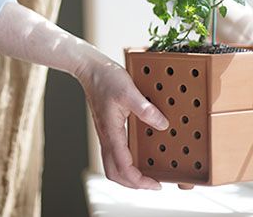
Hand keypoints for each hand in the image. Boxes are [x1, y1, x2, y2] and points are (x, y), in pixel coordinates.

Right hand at [75, 57, 169, 189]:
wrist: (90, 69)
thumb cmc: (106, 78)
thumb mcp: (129, 91)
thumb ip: (145, 110)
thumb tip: (162, 125)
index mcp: (111, 132)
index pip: (123, 167)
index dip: (139, 181)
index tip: (155, 184)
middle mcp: (107, 137)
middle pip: (114, 173)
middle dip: (132, 184)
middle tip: (152, 184)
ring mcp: (106, 133)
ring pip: (112, 165)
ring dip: (127, 175)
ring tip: (145, 174)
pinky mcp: (107, 128)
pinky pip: (114, 153)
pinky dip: (125, 162)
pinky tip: (137, 154)